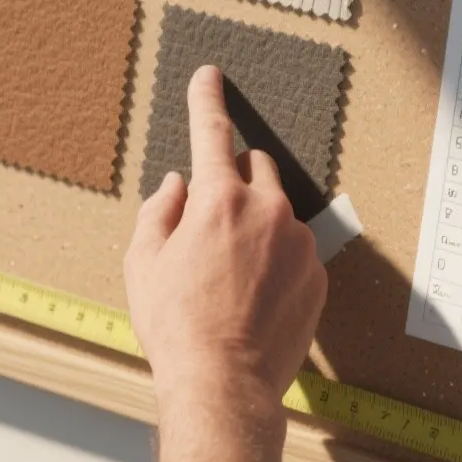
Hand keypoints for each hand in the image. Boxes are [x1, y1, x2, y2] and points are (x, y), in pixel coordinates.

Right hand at [123, 65, 326, 415]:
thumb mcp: (143, 263)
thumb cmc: (175, 325)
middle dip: (232, 182)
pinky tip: (253, 295)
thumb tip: (177, 185)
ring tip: (229, 276)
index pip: (211, 133)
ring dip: (255, 224)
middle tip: (208, 225)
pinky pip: (294, 249)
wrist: (224, 383)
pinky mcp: (318, 275)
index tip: (210, 77)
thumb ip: (159, 211)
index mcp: (219, 200)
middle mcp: (267, 211)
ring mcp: (299, 243)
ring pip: (276, 211)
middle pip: (255, 167)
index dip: (206, 100)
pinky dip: (276, 259)